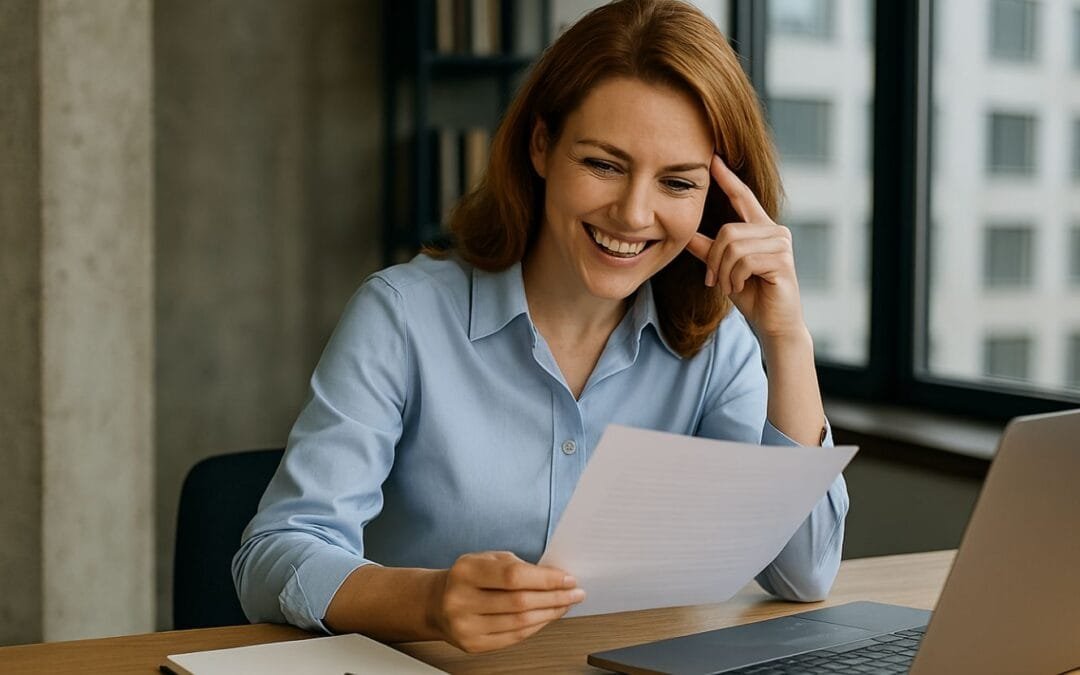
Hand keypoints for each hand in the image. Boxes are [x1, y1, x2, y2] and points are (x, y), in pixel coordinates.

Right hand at [430, 551, 584, 652]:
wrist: (437, 603)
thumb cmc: (468, 577)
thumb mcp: (487, 559)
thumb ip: (518, 566)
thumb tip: (556, 577)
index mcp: (465, 571)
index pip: (513, 576)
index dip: (546, 579)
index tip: (568, 579)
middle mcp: (461, 600)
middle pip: (520, 602)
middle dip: (554, 597)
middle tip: (575, 593)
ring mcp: (465, 626)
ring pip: (520, 623)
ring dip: (550, 613)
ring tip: (565, 604)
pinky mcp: (473, 645)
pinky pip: (514, 638)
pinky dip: (536, 627)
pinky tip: (547, 616)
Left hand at [685, 155, 805, 341]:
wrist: (774, 324)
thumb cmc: (752, 295)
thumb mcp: (724, 269)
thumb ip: (708, 249)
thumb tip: (684, 233)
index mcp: (760, 228)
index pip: (742, 196)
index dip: (727, 178)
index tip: (713, 158)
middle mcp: (775, 230)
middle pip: (728, 230)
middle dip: (714, 259)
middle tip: (715, 280)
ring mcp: (782, 244)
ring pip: (734, 246)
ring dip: (724, 272)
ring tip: (731, 285)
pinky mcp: (783, 260)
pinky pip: (744, 261)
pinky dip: (735, 278)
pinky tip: (742, 287)